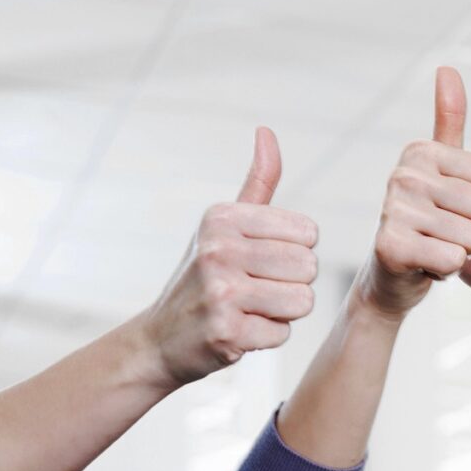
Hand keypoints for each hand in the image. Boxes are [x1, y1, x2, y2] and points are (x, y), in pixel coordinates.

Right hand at [143, 127, 319, 386]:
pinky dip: (267, 337)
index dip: (295, 252)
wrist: (161, 339)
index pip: (309, 233)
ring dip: (283, 311)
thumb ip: (258, 182)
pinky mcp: (226, 333)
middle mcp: (218, 249)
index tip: (261, 260)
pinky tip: (239, 331)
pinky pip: (283, 333)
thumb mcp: (226, 225)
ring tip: (249, 308)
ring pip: (303, 301)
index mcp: (223, 218)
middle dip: (291, 284)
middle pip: (309, 267)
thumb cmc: (207, 276)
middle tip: (255, 289)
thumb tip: (267, 131)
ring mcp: (220, 292)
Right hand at [355, 67, 470, 319]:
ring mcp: (393, 211)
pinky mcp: (391, 248)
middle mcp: (403, 174)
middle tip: (455, 235)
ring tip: (443, 248)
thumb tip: (446, 67)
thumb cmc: (429, 222)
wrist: (393, 279)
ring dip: (467, 252)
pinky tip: (431, 267)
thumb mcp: (442, 168)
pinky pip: (454, 260)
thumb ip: (448, 120)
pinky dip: (451, 271)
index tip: (464, 211)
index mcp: (422, 151)